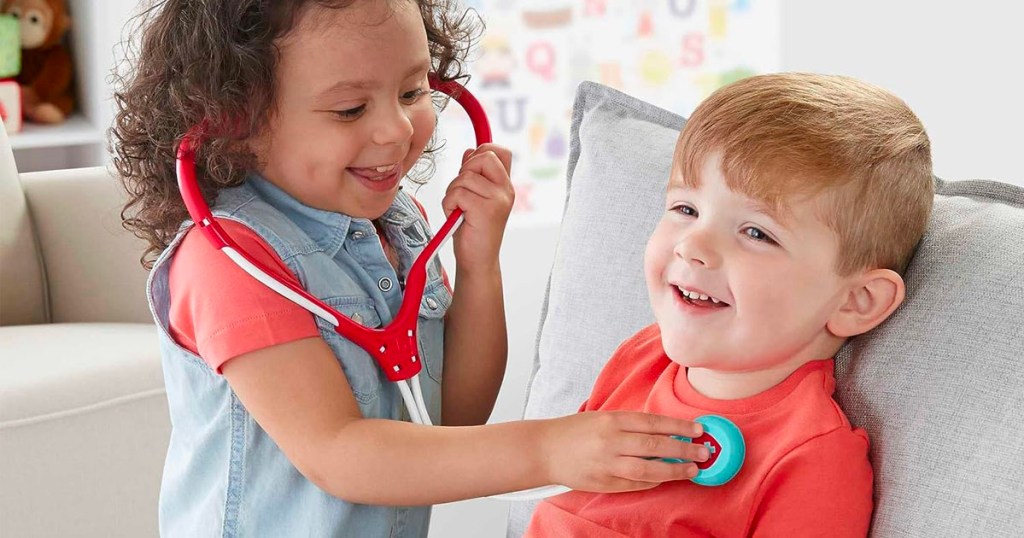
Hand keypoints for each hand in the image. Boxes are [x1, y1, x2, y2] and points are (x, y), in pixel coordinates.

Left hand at [441, 144, 513, 274]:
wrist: (477, 260)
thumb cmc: (474, 229)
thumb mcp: (476, 197)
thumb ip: (475, 174)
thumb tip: (470, 151)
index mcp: (505, 185)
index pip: (499, 151)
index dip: (480, 153)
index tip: (470, 171)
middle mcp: (506, 190)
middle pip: (483, 156)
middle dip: (464, 172)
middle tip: (462, 194)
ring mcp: (498, 200)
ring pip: (465, 177)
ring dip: (453, 192)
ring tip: (459, 209)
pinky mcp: (485, 210)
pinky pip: (457, 193)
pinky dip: (449, 204)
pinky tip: (457, 217)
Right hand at [539, 411, 708, 492]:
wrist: (543, 449)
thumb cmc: (575, 431)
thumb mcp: (601, 417)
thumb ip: (629, 424)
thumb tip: (664, 430)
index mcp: (611, 420)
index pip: (652, 422)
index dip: (678, 427)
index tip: (698, 430)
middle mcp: (611, 441)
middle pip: (655, 446)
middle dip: (683, 449)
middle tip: (704, 452)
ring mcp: (607, 464)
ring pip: (648, 470)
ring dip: (674, 470)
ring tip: (692, 469)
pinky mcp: (603, 483)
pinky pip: (635, 484)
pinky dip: (653, 482)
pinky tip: (666, 479)